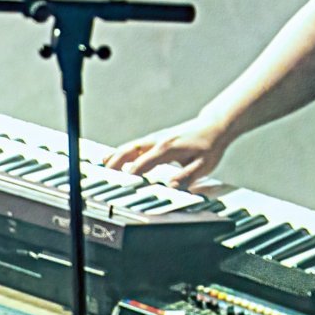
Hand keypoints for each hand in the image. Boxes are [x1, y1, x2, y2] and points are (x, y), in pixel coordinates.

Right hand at [103, 115, 232, 190]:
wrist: (213, 127)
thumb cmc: (209, 146)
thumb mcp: (203, 165)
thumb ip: (187, 177)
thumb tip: (173, 187)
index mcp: (168, 148)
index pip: (145, 162)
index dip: (133, 173)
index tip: (122, 182)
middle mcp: (158, 141)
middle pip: (131, 150)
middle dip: (116, 162)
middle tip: (104, 174)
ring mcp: (155, 139)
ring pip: (130, 147)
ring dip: (115, 156)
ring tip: (102, 166)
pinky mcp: (155, 140)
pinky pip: (134, 146)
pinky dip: (121, 152)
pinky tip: (113, 158)